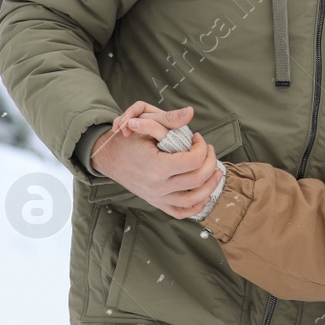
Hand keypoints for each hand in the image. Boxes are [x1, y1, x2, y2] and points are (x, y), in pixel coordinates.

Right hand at [91, 103, 221, 218]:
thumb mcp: (145, 125)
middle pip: (198, 179)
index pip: (193, 161)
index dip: (202, 147)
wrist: (108, 157)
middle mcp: (158, 186)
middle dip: (211, 162)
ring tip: (217, 171)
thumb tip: (190, 112)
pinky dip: (197, 206)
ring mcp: (158, 197)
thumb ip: (169, 119)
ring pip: (194, 199)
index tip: (197, 138)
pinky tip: (205, 193)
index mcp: (156, 167)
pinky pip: (181, 212)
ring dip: (211, 185)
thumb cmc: (128, 140)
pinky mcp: (157, 203)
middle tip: (208, 150)